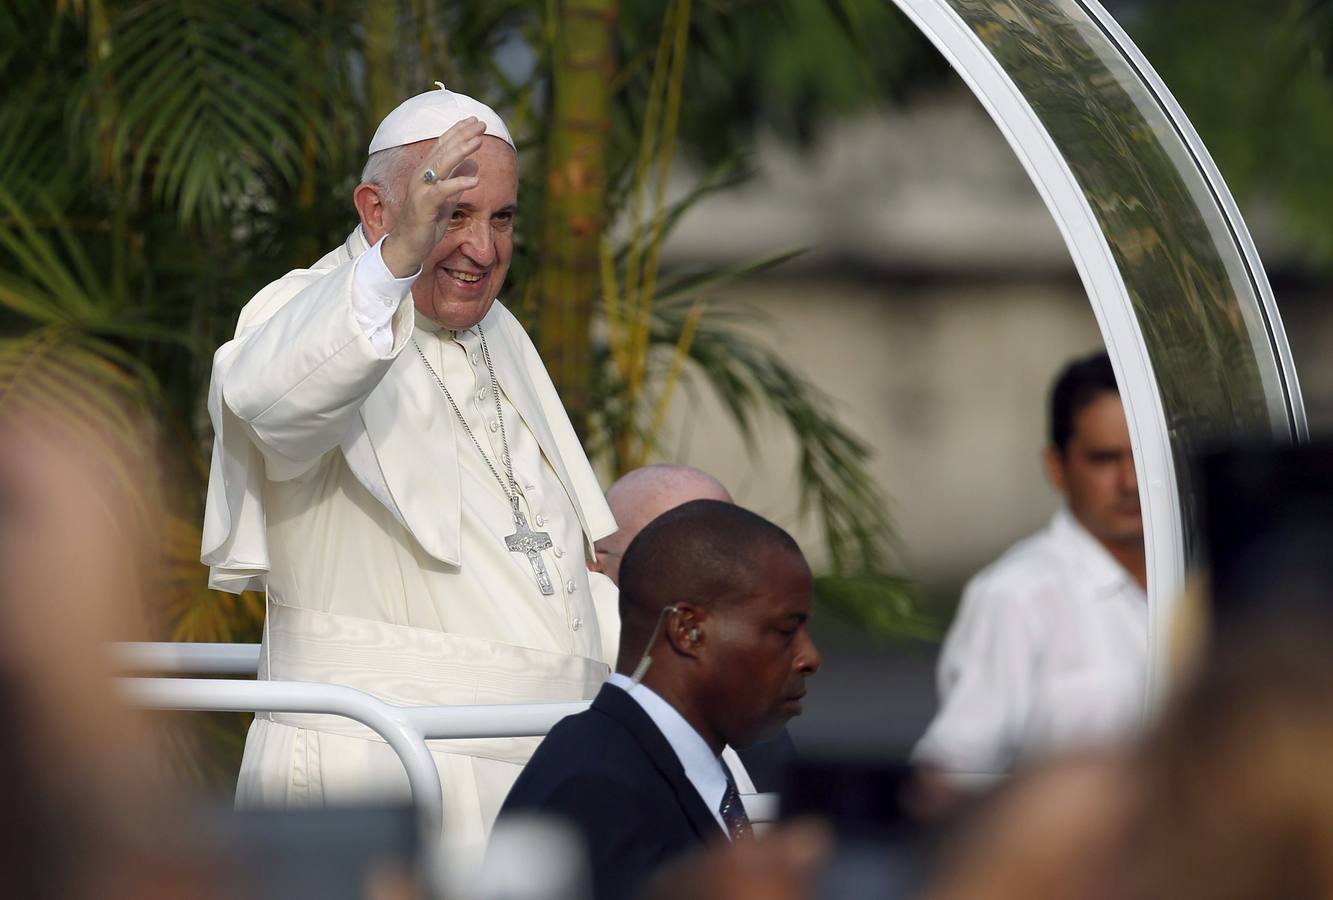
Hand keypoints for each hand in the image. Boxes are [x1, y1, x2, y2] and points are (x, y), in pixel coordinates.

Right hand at [381, 117, 485, 276]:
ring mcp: (421, 189)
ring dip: (461, 151)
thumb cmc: (426, 223)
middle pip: (443, 149)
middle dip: (462, 135)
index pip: (443, 146)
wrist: (408, 246)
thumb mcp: (447, 199)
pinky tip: (476, 180)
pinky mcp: (424, 205)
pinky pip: (443, 191)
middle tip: (481, 124)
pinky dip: (459, 183)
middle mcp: (421, 176)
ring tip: (479, 141)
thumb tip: (474, 163)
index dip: (458, 132)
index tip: (475, 121)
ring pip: (441, 164)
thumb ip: (457, 180)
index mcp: (426, 172)